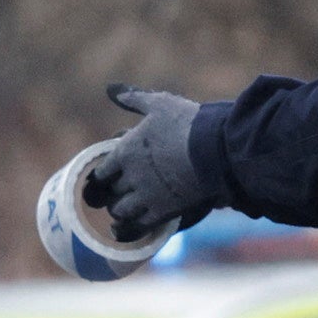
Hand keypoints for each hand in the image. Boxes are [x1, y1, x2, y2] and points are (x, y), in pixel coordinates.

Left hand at [85, 84, 219, 240]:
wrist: (216, 149)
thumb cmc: (187, 123)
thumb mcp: (159, 104)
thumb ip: (133, 98)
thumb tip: (111, 89)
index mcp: (126, 151)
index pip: (101, 171)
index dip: (102, 176)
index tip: (104, 178)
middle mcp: (131, 176)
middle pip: (110, 192)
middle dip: (112, 193)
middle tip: (115, 194)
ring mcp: (147, 195)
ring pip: (121, 211)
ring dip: (121, 210)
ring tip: (125, 209)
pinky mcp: (164, 211)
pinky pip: (140, 226)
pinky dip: (132, 228)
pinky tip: (131, 227)